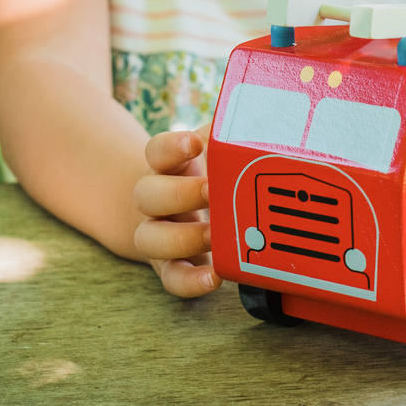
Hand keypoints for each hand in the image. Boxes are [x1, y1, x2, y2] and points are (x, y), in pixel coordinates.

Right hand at [134, 124, 221, 297]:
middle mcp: (154, 197)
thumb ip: (227, 140)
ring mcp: (156, 232)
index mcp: (165, 165)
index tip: (194, 144)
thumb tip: (258, 123)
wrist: (168, 210)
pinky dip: (190, 282)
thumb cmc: (203, 174)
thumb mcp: (211, 152)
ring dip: (182, 238)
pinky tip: (215, 277)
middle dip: (181, 194)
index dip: (171, 147)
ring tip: (215, 235)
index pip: (155, 151)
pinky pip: (170, 278)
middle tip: (213, 191)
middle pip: (147, 194)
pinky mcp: (167, 265)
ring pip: (150, 239)